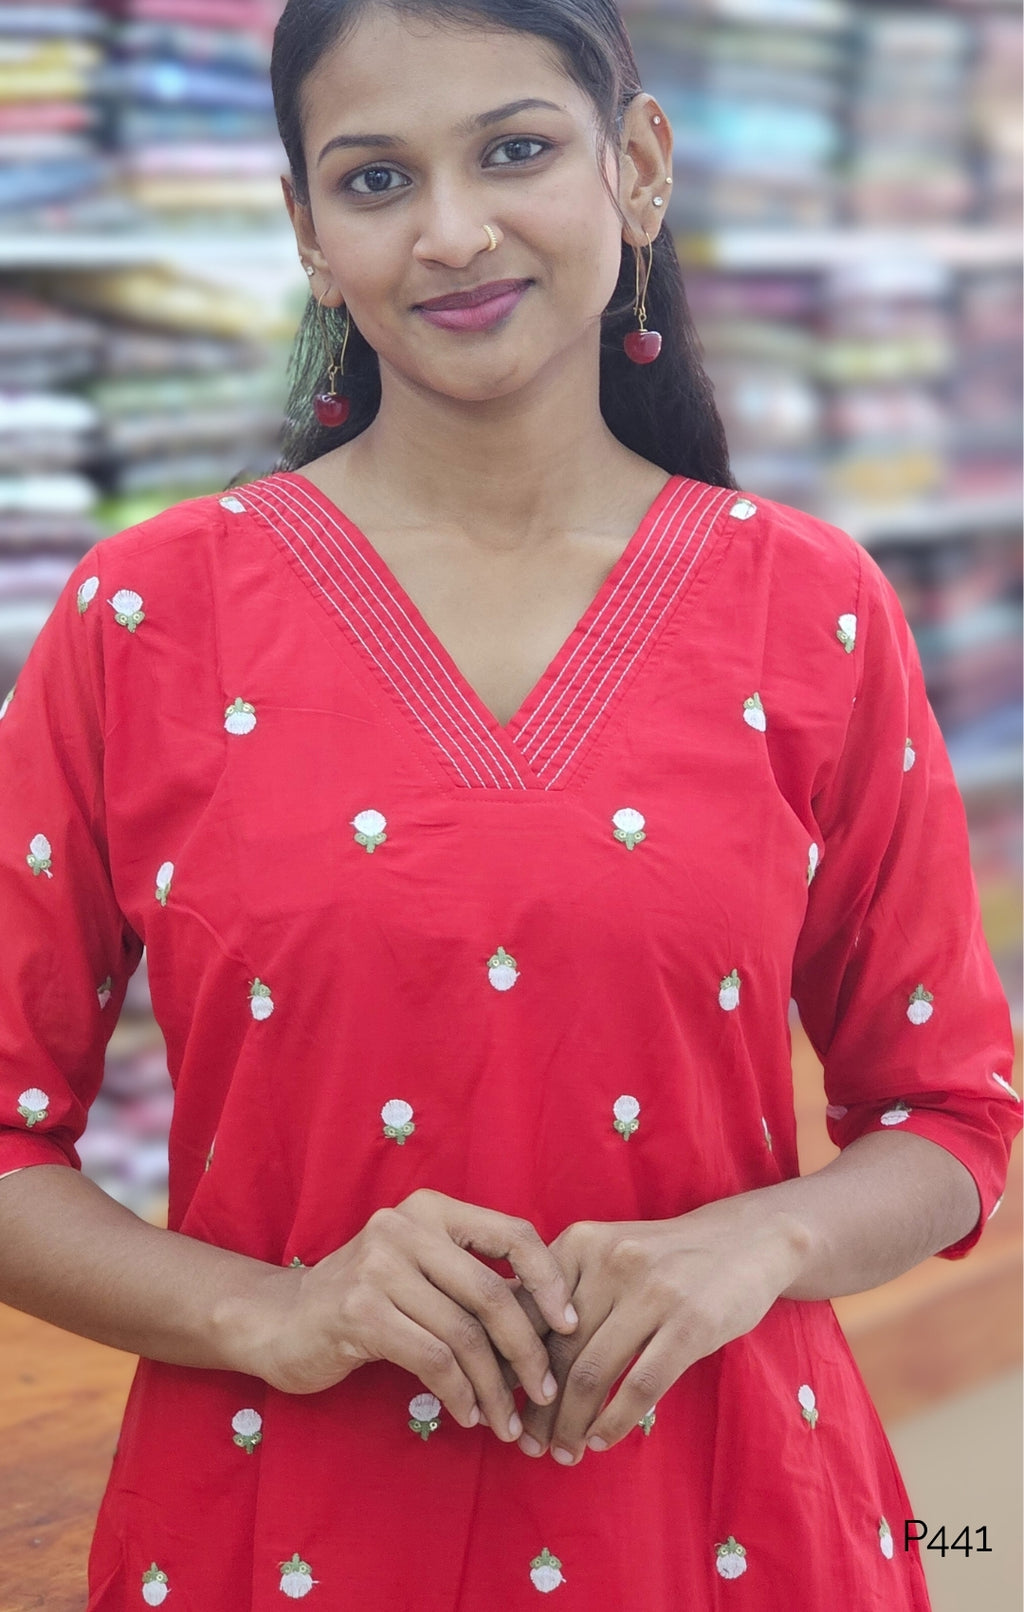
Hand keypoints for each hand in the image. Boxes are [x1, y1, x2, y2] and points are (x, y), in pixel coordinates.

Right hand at [250, 1189, 577, 1442]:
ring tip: (505, 1419)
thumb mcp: (421, 1270)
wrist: (281, 1320)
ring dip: (494, 1386)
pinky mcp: (359, 1310)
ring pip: (464, 1334)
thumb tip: (552, 1321)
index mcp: (432, 1209)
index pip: (512, 1232)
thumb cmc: (367, 1299)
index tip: (570, 1325)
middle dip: (527, 1350)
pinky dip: (458, 1393)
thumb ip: (472, 1279)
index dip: (548, 1279)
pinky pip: (432, 1358)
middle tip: (542, 1392)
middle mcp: (406, 1226)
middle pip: (492, 1292)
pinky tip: (467, 1414)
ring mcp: (379, 1266)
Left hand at [516, 1198, 808, 1463]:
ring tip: (564, 1451)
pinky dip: (615, 1421)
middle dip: (538, 1408)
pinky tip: (602, 1440)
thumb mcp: (607, 1255)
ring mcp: (653, 1292)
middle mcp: (611, 1262)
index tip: (500, 1406)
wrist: (744, 1241)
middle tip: (529, 1444)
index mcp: (581, 1244)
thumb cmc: (662, 1259)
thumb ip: (561, 1291)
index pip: (529, 1314)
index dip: (508, 1367)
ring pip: (594, 1373)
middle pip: (558, 1350)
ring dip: (572, 1423)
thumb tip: (503, 1350)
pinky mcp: (691, 1324)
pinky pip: (641, 1385)